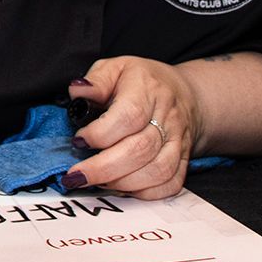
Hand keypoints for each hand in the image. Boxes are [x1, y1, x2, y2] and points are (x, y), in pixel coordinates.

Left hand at [64, 55, 205, 199]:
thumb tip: (78, 93)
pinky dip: (144, 192)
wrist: (185, 95)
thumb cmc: (142, 82)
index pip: (129, 116)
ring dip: (122, 183)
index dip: (101, 133)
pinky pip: (169, 185)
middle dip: (103, 168)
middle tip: (77, 175)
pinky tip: (121, 187)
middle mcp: (167, 117)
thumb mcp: (115, 68)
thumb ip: (95, 81)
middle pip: (140, 149)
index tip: (79, 140)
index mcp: (147, 90)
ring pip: (157, 171)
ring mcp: (178, 141)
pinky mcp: (183, 161)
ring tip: (96, 182)